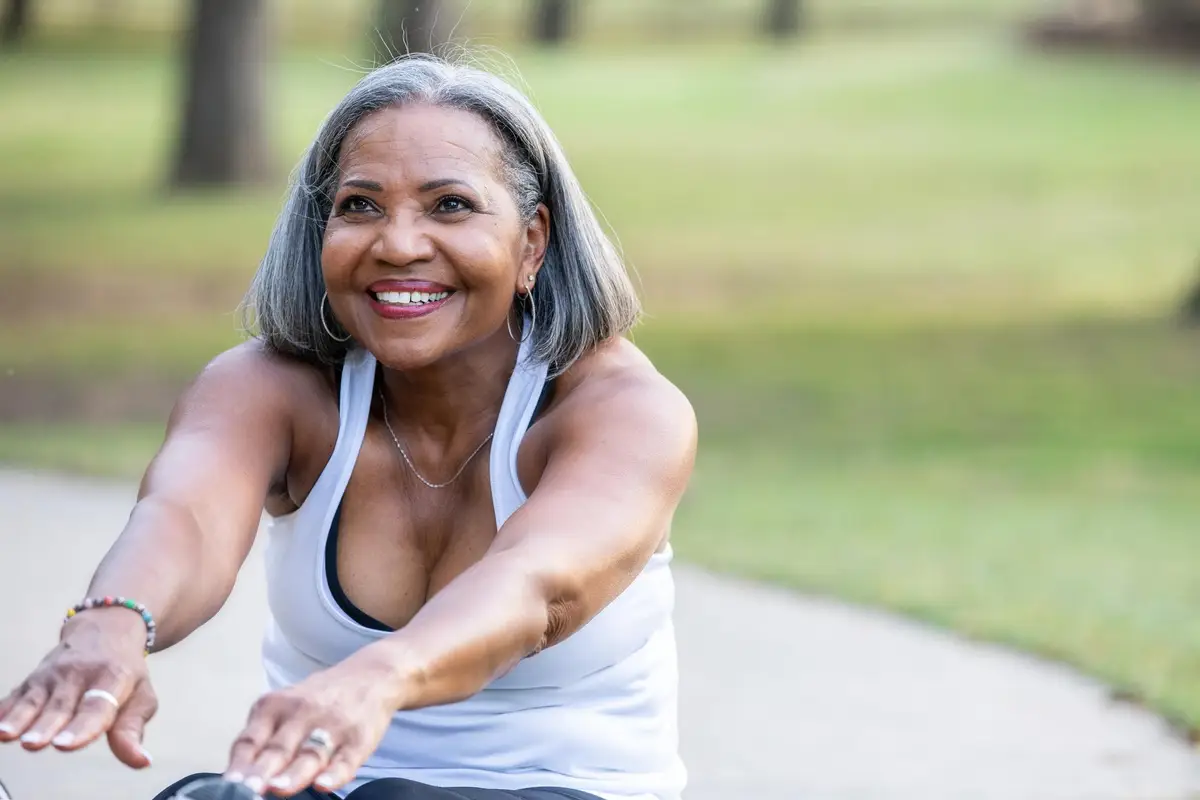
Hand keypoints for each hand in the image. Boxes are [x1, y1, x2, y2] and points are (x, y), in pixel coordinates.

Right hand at [0, 607, 156, 767]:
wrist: (105, 631)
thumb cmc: (125, 671)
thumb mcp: (141, 696)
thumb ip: (132, 730)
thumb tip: (141, 761)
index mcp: (112, 678)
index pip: (96, 707)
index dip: (82, 727)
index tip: (66, 744)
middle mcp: (79, 674)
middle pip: (60, 705)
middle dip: (46, 726)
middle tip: (34, 743)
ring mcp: (52, 676)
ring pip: (34, 699)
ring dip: (19, 718)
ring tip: (7, 734)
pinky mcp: (32, 680)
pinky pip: (15, 696)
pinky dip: (3, 710)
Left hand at [224, 655, 400, 796]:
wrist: (371, 675)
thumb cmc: (320, 699)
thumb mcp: (284, 707)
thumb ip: (262, 739)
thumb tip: (237, 779)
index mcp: (275, 707)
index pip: (250, 739)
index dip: (239, 764)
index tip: (229, 784)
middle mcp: (302, 713)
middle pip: (278, 748)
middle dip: (261, 772)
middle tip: (246, 790)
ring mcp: (332, 726)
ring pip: (310, 754)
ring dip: (293, 774)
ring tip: (278, 788)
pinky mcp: (359, 739)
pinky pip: (346, 759)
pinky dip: (335, 773)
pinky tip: (324, 784)